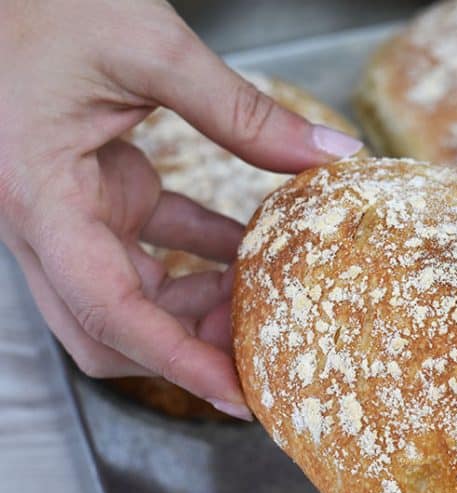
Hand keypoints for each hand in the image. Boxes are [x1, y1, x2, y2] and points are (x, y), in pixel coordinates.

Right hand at [0, 0, 360, 418]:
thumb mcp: (150, 46)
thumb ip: (244, 110)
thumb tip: (331, 154)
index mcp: (40, 197)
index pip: (108, 311)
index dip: (177, 362)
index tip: (238, 396)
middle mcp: (43, 219)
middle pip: (109, 327)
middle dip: (185, 350)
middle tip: (262, 354)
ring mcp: (64, 209)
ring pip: (128, 295)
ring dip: (196, 306)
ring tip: (269, 302)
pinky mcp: (88, 189)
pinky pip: (145, 245)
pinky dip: (198, 256)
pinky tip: (251, 252)